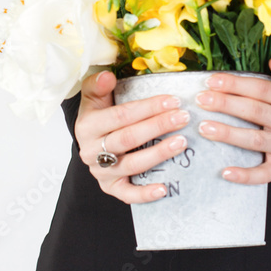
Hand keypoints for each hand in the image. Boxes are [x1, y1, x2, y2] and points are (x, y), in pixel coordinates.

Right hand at [75, 70, 190, 203]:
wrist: (90, 140)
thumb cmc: (99, 115)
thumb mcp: (93, 96)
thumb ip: (98, 85)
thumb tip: (107, 76)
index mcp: (87, 126)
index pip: (121, 116)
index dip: (148, 108)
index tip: (172, 100)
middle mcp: (91, 151)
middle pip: (129, 139)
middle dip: (158, 126)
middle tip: (183, 117)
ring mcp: (101, 171)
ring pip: (132, 165)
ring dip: (159, 153)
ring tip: (182, 142)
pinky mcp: (110, 187)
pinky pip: (127, 194)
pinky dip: (145, 194)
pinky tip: (164, 188)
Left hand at [195, 53, 270, 184]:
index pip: (262, 89)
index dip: (236, 84)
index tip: (211, 81)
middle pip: (256, 112)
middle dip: (226, 104)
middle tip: (201, 100)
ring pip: (255, 140)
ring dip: (228, 134)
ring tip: (203, 127)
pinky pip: (263, 173)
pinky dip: (245, 175)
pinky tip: (224, 172)